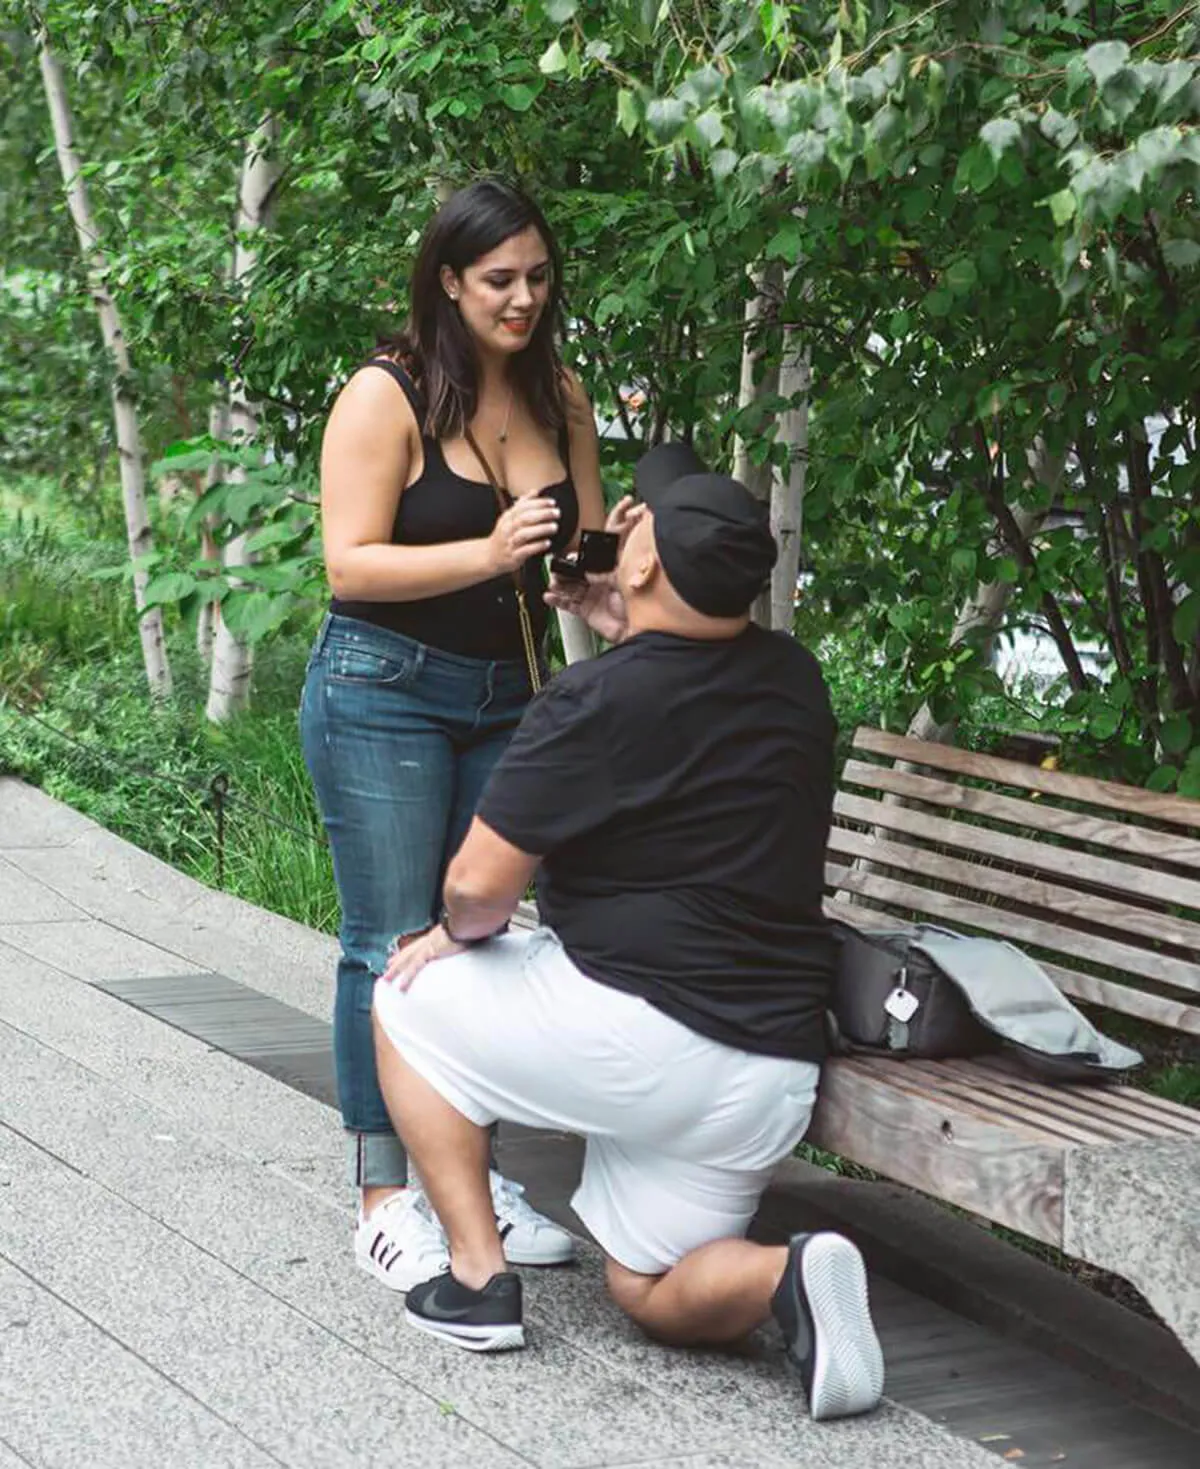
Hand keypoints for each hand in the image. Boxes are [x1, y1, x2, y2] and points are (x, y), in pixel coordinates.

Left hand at [381, 924, 464, 991]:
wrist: (469, 917)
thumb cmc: (472, 922)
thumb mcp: (468, 930)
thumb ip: (468, 934)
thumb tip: (476, 936)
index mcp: (439, 934)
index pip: (422, 943)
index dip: (412, 948)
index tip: (405, 952)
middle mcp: (431, 939)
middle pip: (410, 950)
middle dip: (398, 958)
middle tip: (388, 964)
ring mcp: (428, 945)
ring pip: (407, 959)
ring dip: (395, 969)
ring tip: (386, 978)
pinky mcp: (430, 952)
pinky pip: (415, 968)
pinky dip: (407, 977)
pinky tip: (401, 986)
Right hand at [488, 495, 560, 574]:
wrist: (490, 556)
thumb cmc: (503, 536)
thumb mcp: (509, 517)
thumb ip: (522, 504)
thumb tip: (535, 491)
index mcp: (508, 517)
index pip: (523, 506)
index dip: (538, 503)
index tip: (552, 502)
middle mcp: (508, 529)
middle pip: (525, 518)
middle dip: (542, 514)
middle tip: (556, 513)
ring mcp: (510, 543)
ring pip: (525, 534)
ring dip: (541, 529)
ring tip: (554, 527)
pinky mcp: (514, 556)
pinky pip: (526, 550)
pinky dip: (537, 546)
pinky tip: (547, 543)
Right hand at [544, 494, 637, 642]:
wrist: (638, 633)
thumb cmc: (640, 609)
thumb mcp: (623, 582)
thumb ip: (606, 572)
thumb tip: (589, 565)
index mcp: (613, 569)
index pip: (612, 541)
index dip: (618, 520)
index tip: (622, 505)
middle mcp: (602, 579)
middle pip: (580, 566)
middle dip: (568, 563)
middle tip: (558, 560)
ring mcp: (593, 594)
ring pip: (571, 584)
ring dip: (560, 581)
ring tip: (552, 579)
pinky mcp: (586, 610)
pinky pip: (568, 604)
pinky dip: (558, 600)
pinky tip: (549, 595)